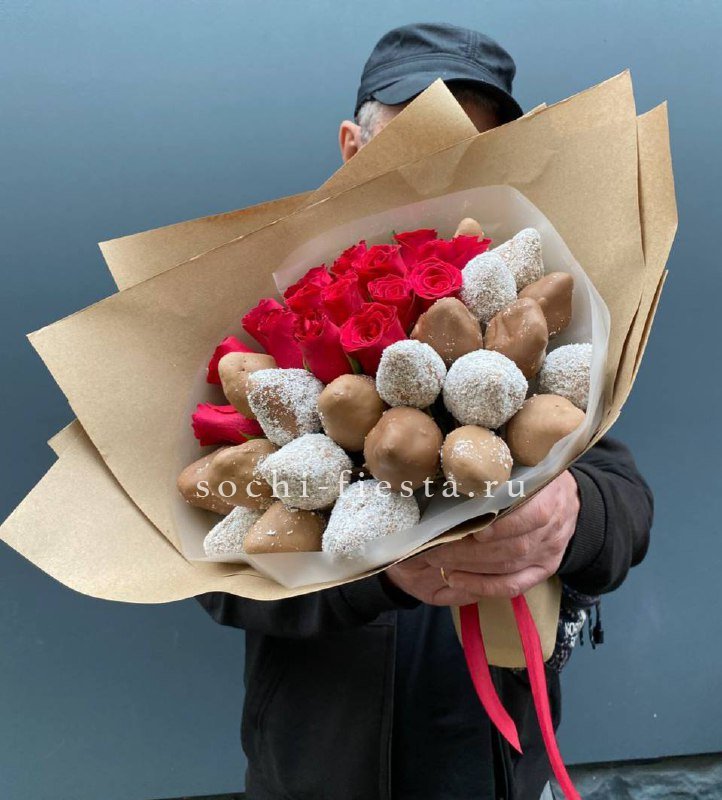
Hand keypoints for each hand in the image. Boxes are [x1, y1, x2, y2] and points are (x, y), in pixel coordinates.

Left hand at [385, 471, 579, 604]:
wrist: (574, 502)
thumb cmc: (538, 477)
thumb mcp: (530, 463)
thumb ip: (505, 467)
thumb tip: (464, 459)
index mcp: (551, 497)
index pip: (532, 515)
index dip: (501, 524)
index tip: (470, 525)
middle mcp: (552, 530)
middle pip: (510, 546)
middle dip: (468, 549)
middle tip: (433, 546)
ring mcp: (548, 554)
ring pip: (506, 566)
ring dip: (468, 567)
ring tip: (436, 560)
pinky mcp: (542, 571)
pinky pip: (512, 586)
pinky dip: (482, 587)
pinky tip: (456, 580)